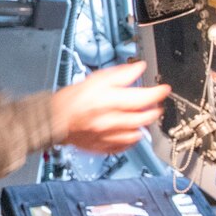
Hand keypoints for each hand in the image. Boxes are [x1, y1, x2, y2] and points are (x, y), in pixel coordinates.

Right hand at [50, 61, 171, 153]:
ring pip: (135, 134)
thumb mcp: (96, 79)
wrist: (52, 120)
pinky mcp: (102, 147)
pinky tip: (130, 133)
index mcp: (108, 101)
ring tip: (143, 118)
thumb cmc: (70, 100)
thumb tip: (138, 68)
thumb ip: (120, 74)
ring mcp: (106, 136)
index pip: (142, 98)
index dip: (156, 93)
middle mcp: (109, 121)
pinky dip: (131, 140)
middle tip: (156, 104)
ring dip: (143, 126)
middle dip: (154, 111)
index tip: (163, 89)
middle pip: (142, 118)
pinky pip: (124, 147)